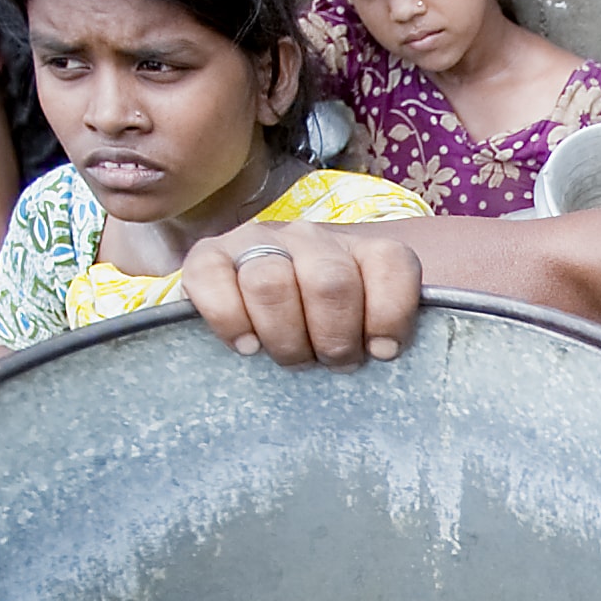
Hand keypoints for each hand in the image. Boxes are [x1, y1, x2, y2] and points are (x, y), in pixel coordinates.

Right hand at [179, 224, 420, 365]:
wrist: (255, 310)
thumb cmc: (320, 335)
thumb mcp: (362, 331)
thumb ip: (383, 332)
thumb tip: (383, 351)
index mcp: (359, 250)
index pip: (391, 263)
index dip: (390, 315)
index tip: (380, 352)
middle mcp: (310, 238)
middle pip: (330, 282)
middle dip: (333, 338)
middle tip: (329, 362)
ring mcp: (257, 241)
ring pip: (270, 284)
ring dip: (284, 337)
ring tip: (289, 357)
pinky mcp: (209, 256)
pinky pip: (212, 279)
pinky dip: (230, 321)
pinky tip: (246, 346)